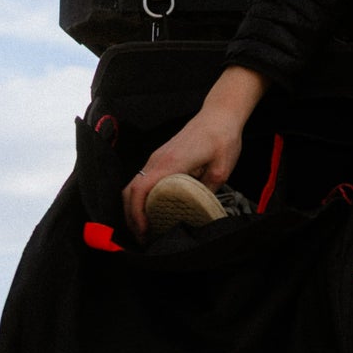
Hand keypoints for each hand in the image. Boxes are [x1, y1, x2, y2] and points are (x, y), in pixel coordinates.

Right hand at [121, 66, 266, 239]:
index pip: (140, 190)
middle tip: (143, 237)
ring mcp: (156, 158)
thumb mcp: (222, 170)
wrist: (219, 115)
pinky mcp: (160, 158)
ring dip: (134, 208)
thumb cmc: (221, 138)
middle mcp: (157, 160)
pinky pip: (142, 180)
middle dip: (131, 217)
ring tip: (145, 228)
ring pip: (133, 185)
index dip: (137, 214)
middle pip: (130, 191)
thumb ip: (207, 191)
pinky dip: (140, 198)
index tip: (144, 231)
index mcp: (170, 163)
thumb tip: (197, 210)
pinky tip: (151, 210)